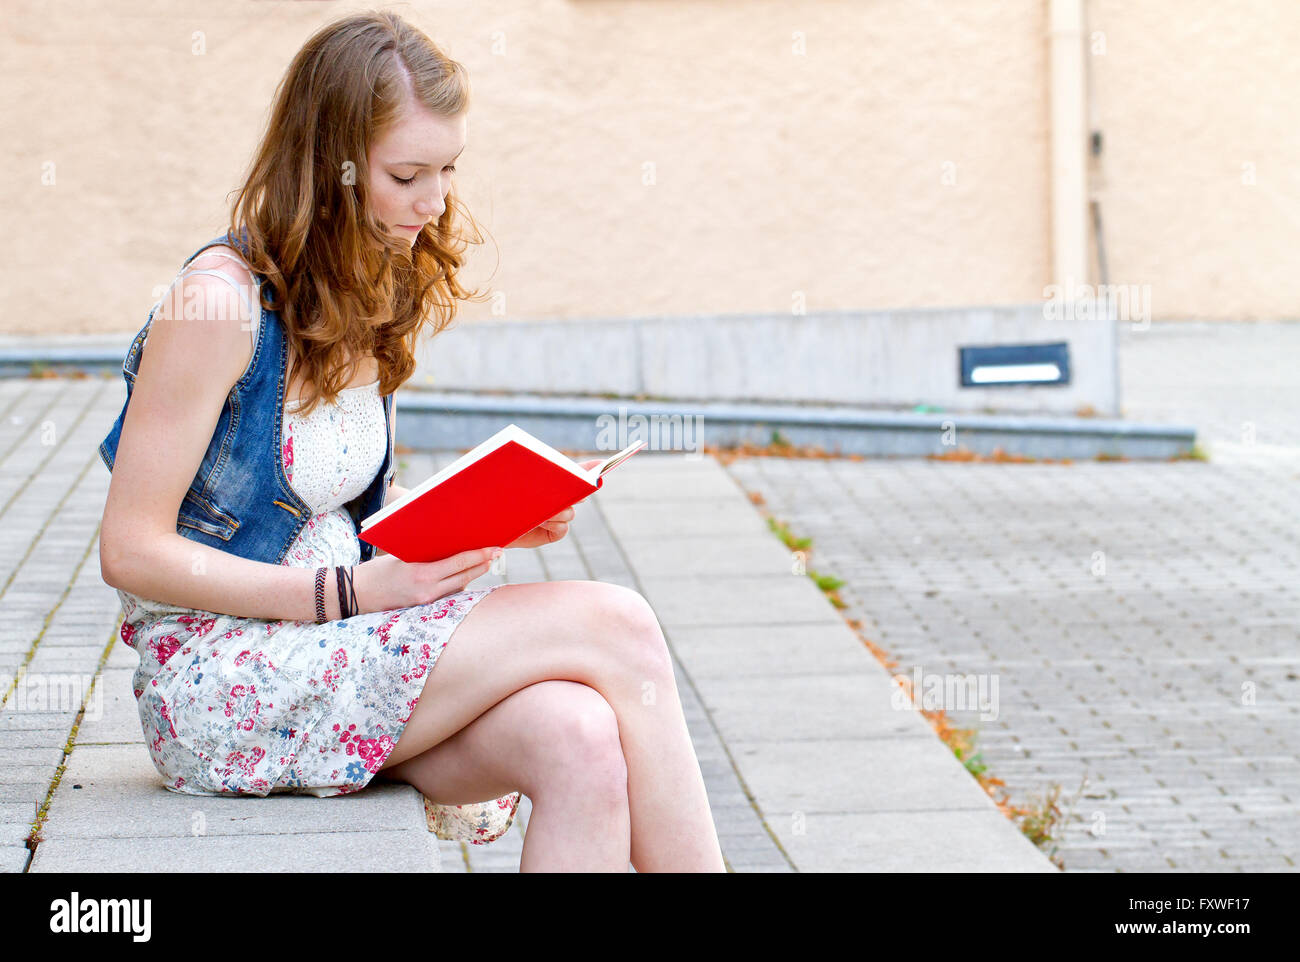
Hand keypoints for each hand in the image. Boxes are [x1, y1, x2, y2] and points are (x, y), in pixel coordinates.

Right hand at [353, 546, 501, 613]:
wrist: (356, 594)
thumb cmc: (377, 571)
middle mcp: (427, 590)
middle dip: (483, 565)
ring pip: (458, 587)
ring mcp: (426, 602)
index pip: (459, 562)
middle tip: (496, 554)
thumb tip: (450, 547)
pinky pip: (447, 596)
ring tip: (484, 562)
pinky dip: (457, 585)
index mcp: (422, 573)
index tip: (494, 548)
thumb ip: (426, 555)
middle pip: (465, 577)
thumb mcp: (402, 556)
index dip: (480, 555)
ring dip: (472, 575)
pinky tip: (465, 576)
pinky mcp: (423, 608)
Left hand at [503, 458, 601, 548]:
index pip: (576, 472)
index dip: (590, 469)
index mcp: (549, 479)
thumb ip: (533, 471)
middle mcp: (554, 497)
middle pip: (576, 492)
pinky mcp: (551, 532)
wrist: (481, 521)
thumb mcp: (511, 477)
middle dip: (575, 491)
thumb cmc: (494, 495)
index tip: (601, 465)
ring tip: (543, 510)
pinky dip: (556, 525)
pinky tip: (541, 522)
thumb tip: (568, 465)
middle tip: (573, 490)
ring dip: (559, 510)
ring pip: (570, 511)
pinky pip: (563, 528)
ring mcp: (554, 515)